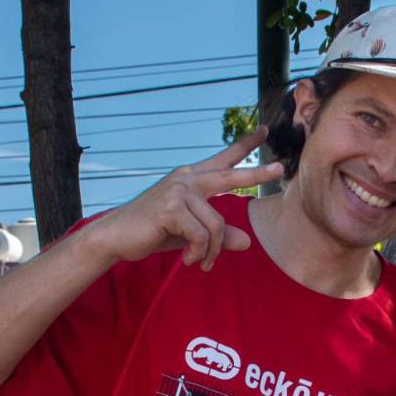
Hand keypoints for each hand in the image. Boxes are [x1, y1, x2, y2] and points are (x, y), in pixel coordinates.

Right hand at [88, 131, 283, 270]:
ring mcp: (179, 191)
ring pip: (216, 226)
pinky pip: (202, 237)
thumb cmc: (153, 232)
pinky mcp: (171, 209)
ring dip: (211, 252)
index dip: (244, 146)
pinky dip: (199, 254)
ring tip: (200, 263)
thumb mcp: (191, 234)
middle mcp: (187, 179)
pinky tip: (188, 261)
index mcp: (192, 180)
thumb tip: (247, 242)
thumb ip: (218, 235)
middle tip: (280, 169)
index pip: (223, 160)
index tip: (265, 132)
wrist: (116, 237)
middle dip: (257, 173)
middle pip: (230, 176)